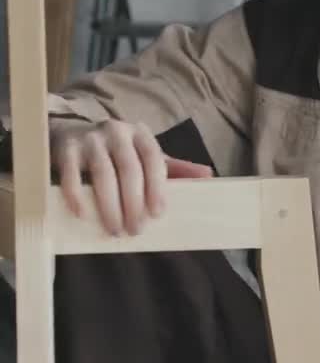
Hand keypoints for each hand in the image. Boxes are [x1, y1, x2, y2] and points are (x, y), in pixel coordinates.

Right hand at [50, 118, 213, 235]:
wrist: (72, 132)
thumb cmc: (117, 151)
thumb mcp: (145, 156)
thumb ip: (175, 168)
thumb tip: (209, 175)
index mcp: (140, 134)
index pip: (153, 159)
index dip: (157, 187)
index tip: (158, 214)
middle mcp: (117, 131)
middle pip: (129, 169)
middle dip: (133, 203)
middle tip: (135, 230)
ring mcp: (90, 138)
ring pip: (102, 173)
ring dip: (109, 204)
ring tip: (114, 229)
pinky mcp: (66, 147)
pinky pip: (71, 173)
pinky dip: (76, 194)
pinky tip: (82, 214)